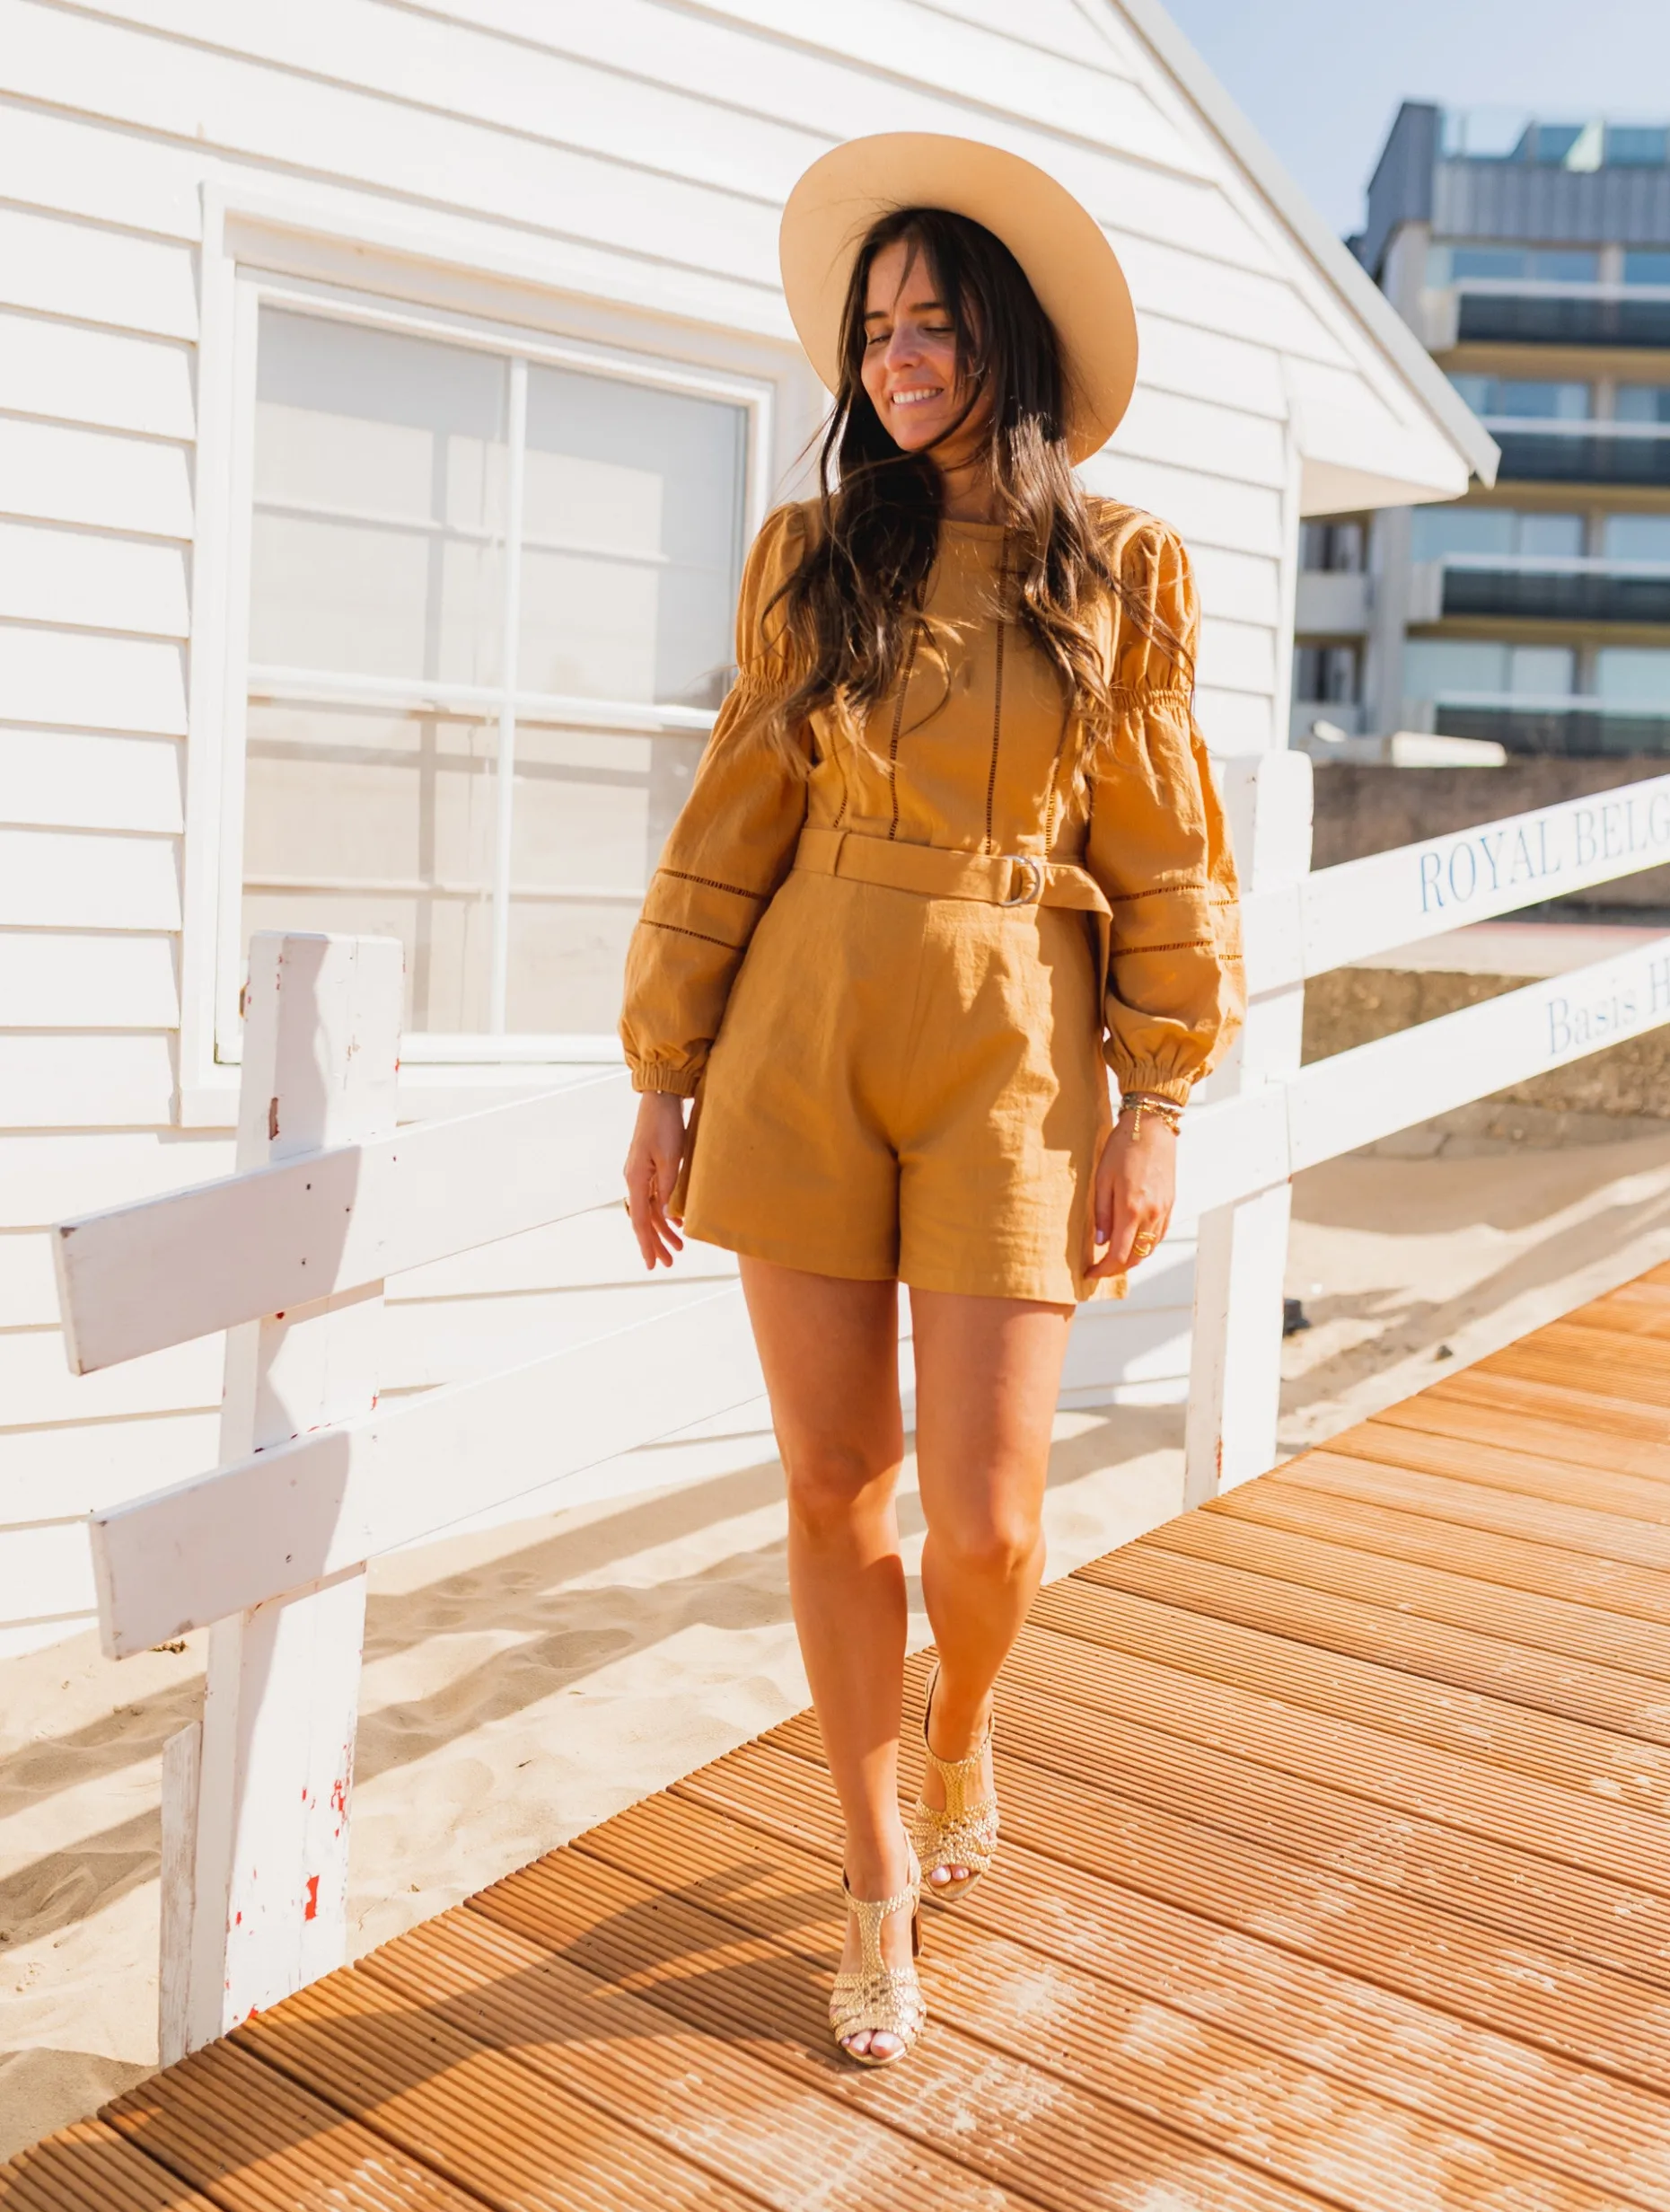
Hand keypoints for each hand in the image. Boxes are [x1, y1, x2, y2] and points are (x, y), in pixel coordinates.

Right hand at [623, 1092, 687, 1269]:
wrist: (661, 1100)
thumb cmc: (665, 1127)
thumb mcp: (670, 1160)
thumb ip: (668, 1190)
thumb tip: (665, 1217)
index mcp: (636, 1180)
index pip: (639, 1221)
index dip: (646, 1244)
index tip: (651, 1264)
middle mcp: (634, 1180)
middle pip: (643, 1220)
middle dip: (656, 1243)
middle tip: (669, 1263)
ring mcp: (640, 1174)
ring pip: (649, 1210)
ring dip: (663, 1230)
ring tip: (678, 1248)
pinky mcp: (648, 1168)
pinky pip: (654, 1197)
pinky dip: (664, 1213)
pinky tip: (677, 1223)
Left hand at [1084, 1107, 1174, 1280]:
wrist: (1151, 1126)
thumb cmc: (1122, 1147)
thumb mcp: (1102, 1178)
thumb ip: (1102, 1213)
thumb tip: (1101, 1242)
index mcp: (1131, 1209)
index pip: (1119, 1255)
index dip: (1103, 1270)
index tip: (1090, 1273)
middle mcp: (1151, 1214)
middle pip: (1136, 1257)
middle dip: (1116, 1269)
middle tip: (1099, 1268)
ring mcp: (1164, 1210)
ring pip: (1149, 1248)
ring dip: (1132, 1259)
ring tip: (1113, 1257)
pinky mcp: (1171, 1203)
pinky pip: (1159, 1235)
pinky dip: (1146, 1245)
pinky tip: (1133, 1241)